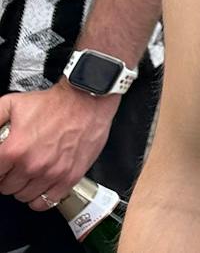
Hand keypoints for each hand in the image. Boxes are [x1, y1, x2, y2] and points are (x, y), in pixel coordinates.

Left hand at [0, 83, 118, 209]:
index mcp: (15, 149)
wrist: (88, 99)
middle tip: (18, 165)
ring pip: (24, 196)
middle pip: (7, 188)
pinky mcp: (70, 177)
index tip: (3, 164)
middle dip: (9, 177)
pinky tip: (42, 184)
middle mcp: (33, 165)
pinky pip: (46, 202)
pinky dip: (41, 198)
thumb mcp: (12, 103)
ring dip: (25, 186)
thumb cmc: (54, 102)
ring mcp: (52, 173)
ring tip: (31, 173)